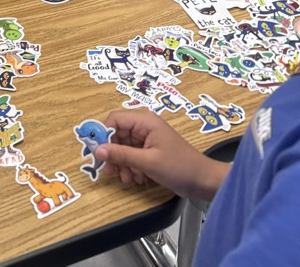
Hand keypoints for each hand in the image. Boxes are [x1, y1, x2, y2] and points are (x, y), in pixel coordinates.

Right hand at [97, 109, 227, 201]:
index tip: (98, 152)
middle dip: (113, 153)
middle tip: (109, 172)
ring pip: (124, 147)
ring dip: (122, 163)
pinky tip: (136, 179)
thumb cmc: (178, 167)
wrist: (204, 182)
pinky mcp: (152, 150)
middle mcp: (145, 126)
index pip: (115, 119)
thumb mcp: (147, 162)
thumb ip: (121, 155)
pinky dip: (131, 166)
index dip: (104, 134)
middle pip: (118, 134)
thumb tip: (97, 150)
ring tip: (127, 179)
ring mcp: (148, 139)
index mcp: (145, 121)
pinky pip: (133, 155)